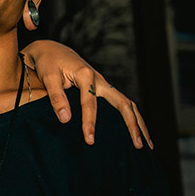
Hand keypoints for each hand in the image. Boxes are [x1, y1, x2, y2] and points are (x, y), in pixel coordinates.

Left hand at [22, 40, 151, 148]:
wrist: (51, 49)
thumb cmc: (48, 63)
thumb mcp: (48, 78)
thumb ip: (57, 98)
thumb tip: (66, 119)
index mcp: (85, 75)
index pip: (90, 103)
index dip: (90, 122)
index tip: (89, 140)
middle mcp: (99, 79)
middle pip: (123, 103)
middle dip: (133, 125)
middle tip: (139, 146)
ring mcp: (103, 84)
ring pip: (127, 104)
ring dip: (138, 123)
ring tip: (146, 144)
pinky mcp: (102, 88)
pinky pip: (121, 104)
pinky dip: (130, 118)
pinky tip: (134, 132)